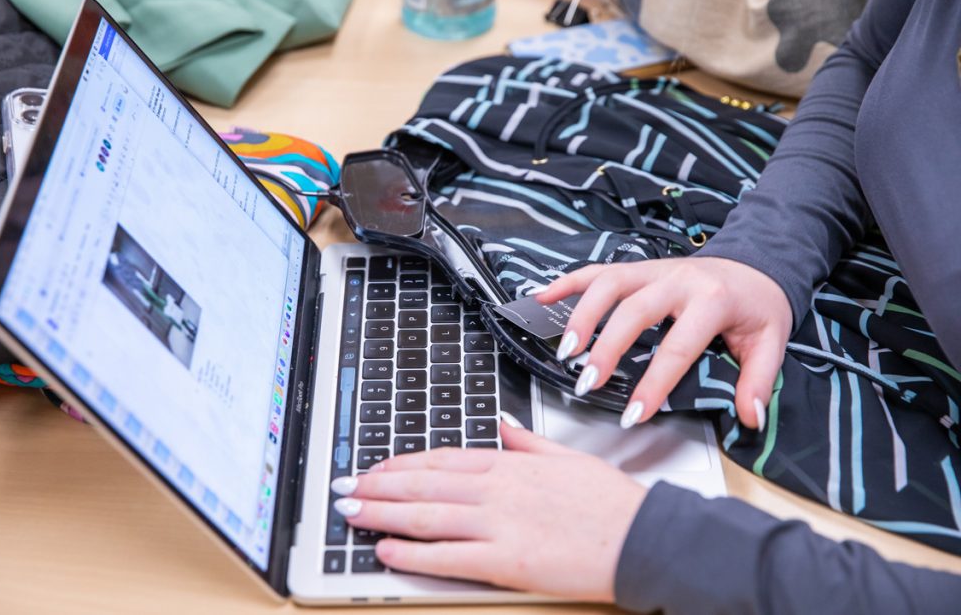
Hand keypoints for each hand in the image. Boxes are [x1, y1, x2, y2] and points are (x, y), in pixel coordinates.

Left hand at [331, 420, 646, 600]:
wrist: (642, 537)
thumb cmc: (610, 503)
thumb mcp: (567, 457)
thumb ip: (529, 442)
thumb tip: (505, 428)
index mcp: (511, 464)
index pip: (442, 458)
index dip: (402, 463)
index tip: (377, 467)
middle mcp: (498, 490)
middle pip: (424, 483)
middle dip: (378, 485)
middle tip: (345, 487)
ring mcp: (499, 524)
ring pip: (426, 514)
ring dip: (382, 512)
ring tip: (351, 510)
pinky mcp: (506, 561)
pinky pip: (448, 556)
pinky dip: (413, 552)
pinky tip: (387, 549)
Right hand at [537, 257, 791, 428]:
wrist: (756, 264)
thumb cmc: (756, 305)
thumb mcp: (770, 342)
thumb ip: (759, 381)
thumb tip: (750, 417)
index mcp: (712, 300)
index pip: (678, 347)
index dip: (654, 383)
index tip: (635, 413)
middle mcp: (678, 279)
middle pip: (634, 311)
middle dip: (607, 348)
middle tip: (588, 381)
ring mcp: (653, 269)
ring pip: (609, 284)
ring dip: (583, 315)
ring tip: (566, 349)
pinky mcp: (637, 267)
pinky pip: (597, 270)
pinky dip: (568, 282)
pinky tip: (544, 297)